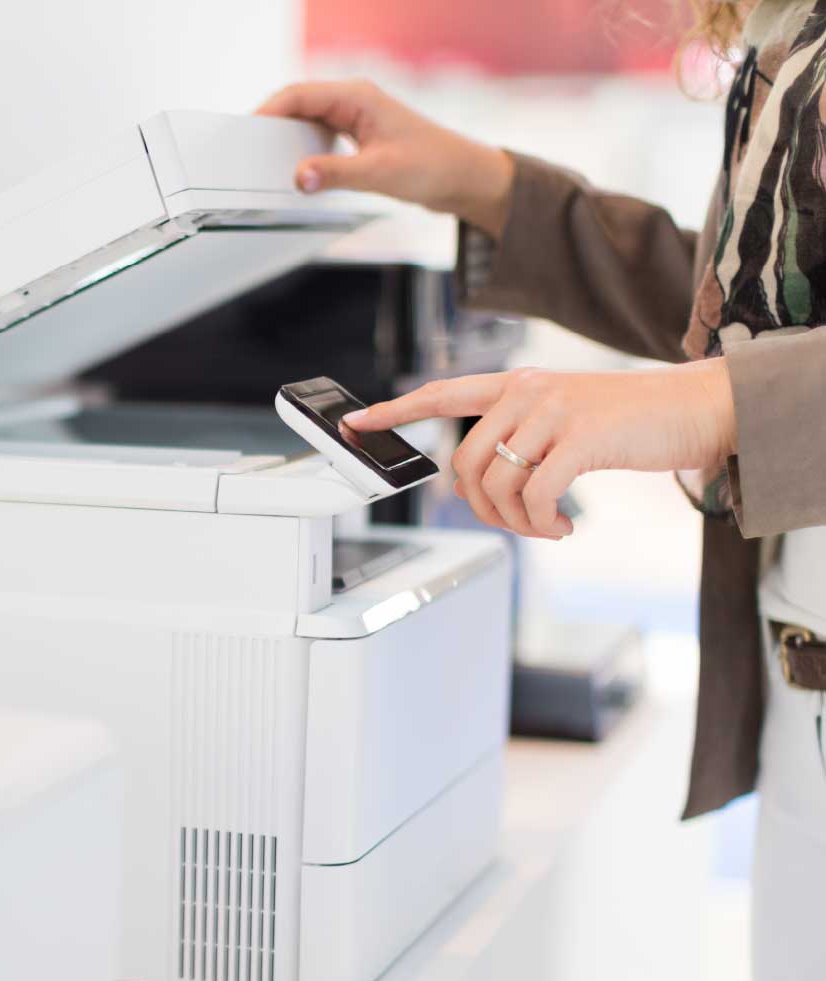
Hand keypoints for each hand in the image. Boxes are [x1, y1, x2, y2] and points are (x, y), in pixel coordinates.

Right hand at [255, 79, 514, 235]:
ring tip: (268, 162)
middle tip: (250, 151)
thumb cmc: (432, 165)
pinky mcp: (360, 138)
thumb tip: (298, 177)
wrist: (462, 178)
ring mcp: (356, 118)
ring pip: (309, 122)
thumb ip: (334, 174)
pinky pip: (322, 138)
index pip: (298, 94)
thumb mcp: (378, 172)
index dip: (268, 111)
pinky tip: (300, 171)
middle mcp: (354, 101)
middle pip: (299, 105)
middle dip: (273, 125)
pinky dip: (306, 153)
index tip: (247, 132)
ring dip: (289, 140)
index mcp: (356, 96)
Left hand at [341, 360, 736, 539]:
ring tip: (546, 528)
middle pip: (464, 463)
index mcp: (516, 384)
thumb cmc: (629, 421)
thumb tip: (488, 483)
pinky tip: (565, 527)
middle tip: (515, 524)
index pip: (441, 393)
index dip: (394, 411)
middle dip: (481, 508)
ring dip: (515, 523)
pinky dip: (542, 525)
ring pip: (496, 484)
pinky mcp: (580, 437)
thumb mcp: (565, 415)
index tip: (354, 424)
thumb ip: (523, 434)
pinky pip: (533, 496)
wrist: (695, 409)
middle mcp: (526, 390)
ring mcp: (552, 410)